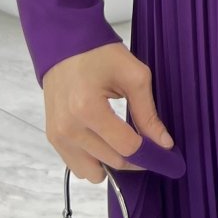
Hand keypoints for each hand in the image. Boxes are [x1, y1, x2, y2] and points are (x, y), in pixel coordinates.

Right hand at [42, 42, 174, 183]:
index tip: (163, 148)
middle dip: (135, 157)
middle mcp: (69, 128)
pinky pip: (78, 167)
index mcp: (88, 108)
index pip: (126, 147)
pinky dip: (95, 160)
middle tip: (147, 142)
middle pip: (113, 161)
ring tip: (122, 140)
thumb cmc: (99, 54)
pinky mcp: (53, 138)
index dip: (150, 151)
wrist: (63, 44)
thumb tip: (164, 143)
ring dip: (113, 162)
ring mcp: (58, 136)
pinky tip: (104, 141)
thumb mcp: (133, 75)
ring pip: (95, 172)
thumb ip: (147, 112)